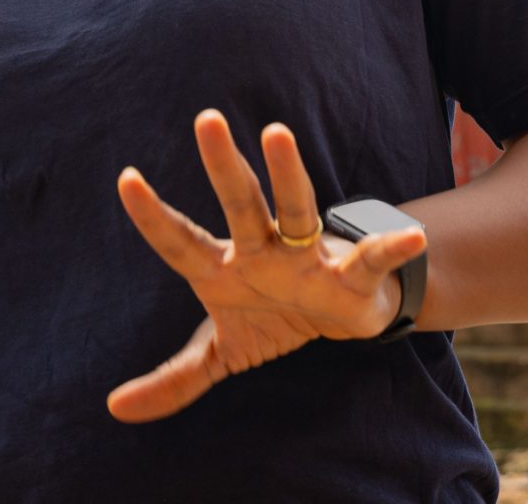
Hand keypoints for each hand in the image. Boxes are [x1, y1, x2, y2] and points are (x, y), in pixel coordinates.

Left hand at [107, 110, 426, 422]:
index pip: (181, 241)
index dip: (153, 217)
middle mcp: (262, 251)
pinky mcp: (349, 277)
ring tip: (276, 133)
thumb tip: (116, 408)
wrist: (340, 318)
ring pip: (296, 211)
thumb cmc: (273, 318)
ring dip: (287, 175)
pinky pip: (370, 261)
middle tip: (206, 119)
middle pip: (240, 204)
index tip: (125, 178)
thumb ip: (174, 379)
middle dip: (224, 165)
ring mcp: (306, 258)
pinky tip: (411, 236)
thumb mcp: (222, 352)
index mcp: (224, 268)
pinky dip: (390, 249)